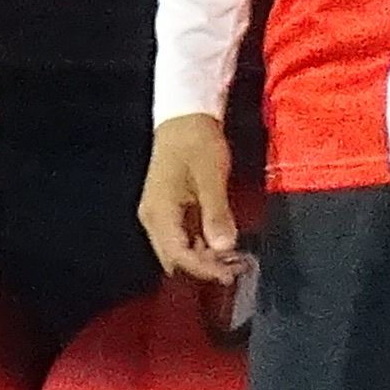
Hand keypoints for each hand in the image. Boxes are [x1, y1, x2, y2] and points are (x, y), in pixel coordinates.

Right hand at [138, 111, 248, 289]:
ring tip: (234, 259)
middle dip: (203, 268)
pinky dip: (201, 246)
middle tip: (236, 269)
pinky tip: (222, 243)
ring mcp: (158, 214)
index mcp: (159, 211)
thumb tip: (225, 247)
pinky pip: (182, 237)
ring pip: (178, 250)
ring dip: (203, 258)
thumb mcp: (211, 176)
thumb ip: (216, 212)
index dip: (204, 268)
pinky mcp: (168, 210)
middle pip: (174, 258)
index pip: (178, 254)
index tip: (231, 273)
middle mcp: (153, 217)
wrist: (184, 116)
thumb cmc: (197, 142)